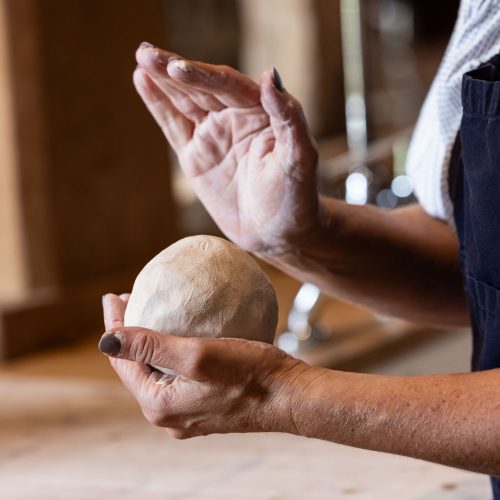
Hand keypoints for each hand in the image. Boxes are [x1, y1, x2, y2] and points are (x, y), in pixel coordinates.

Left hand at [101, 294, 310, 437]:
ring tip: (148, 313)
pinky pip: (175, 376)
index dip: (115, 325)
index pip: (123, 360)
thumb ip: (150, 346)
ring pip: (155, 372)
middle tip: (129, 300)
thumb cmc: (250, 373)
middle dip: (129, 334)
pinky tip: (177, 335)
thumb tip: (105, 339)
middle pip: (136, 367)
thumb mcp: (196, 354)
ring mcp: (187, 412)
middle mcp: (168, 414)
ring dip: (149, 343)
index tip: (113, 296)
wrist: (291, 397)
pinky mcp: (204, 405)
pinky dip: (169, 354)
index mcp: (159, 404)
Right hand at [134, 43, 320, 254]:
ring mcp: (213, 134)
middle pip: (201, 87)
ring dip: (162, 79)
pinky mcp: (196, 154)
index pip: (228, 86)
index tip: (178, 69)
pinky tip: (142, 81)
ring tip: (142, 57)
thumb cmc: (296, 197)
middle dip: (174, 69)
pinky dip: (159, 105)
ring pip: (184, 101)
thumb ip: (288, 116)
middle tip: (146, 53)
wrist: (278, 233)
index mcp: (261, 112)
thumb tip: (269, 75)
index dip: (202, 77)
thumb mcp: (299, 158)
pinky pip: (174, 125)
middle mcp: (235, 116)